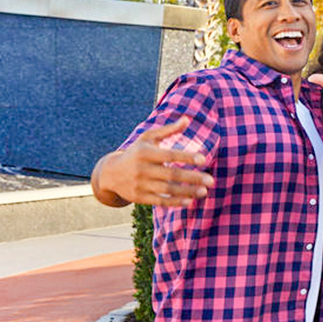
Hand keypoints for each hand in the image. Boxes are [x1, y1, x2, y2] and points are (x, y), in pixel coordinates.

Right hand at [93, 119, 212, 206]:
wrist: (111, 173)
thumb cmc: (136, 152)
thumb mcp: (148, 138)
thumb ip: (168, 130)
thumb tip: (187, 119)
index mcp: (146, 152)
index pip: (169, 155)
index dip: (186, 157)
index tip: (203, 159)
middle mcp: (142, 169)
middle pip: (171, 174)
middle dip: (192, 178)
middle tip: (211, 181)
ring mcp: (140, 184)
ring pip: (167, 189)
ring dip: (187, 192)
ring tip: (204, 192)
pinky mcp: (139, 197)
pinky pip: (160, 201)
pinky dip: (175, 202)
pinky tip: (189, 201)